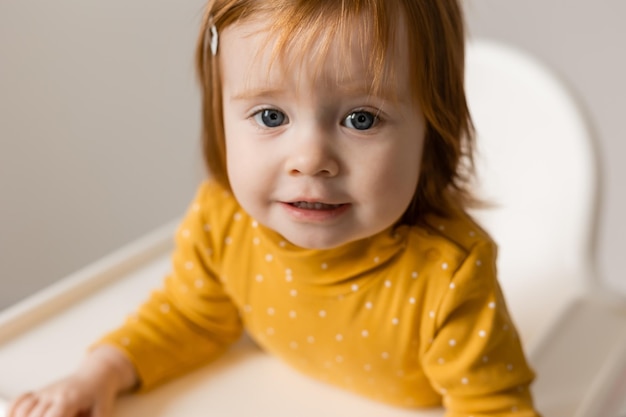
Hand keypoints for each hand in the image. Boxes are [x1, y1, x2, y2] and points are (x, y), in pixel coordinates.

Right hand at [7, 345, 136, 416]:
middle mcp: (53, 394)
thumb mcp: (101, 412)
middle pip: (35, 415)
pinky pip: (19, 401)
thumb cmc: (99, 396)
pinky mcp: (39, 393)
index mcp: (70, 399)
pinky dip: (14, 411)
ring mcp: (44, 392)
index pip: (52, 416)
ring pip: (23, 409)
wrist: (96, 374)